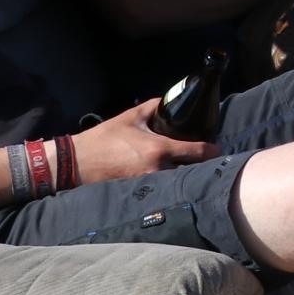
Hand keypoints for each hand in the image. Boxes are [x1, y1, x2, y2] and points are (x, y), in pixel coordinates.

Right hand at [70, 98, 214, 183]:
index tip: (216, 148)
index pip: (198, 152)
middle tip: (206, 161)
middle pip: (192, 172)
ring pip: (178, 183)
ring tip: (191, 171)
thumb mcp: (132, 116)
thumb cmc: (105, 138)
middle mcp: (158, 169)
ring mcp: (149, 184)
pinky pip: (162, 189)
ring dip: (186, 178)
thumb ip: (154, 107)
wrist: (78, 162)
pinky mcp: (140, 193)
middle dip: (201, 167)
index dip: (211, 150)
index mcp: (159, 149)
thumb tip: (170, 101)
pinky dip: (170, 186)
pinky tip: (172, 181)